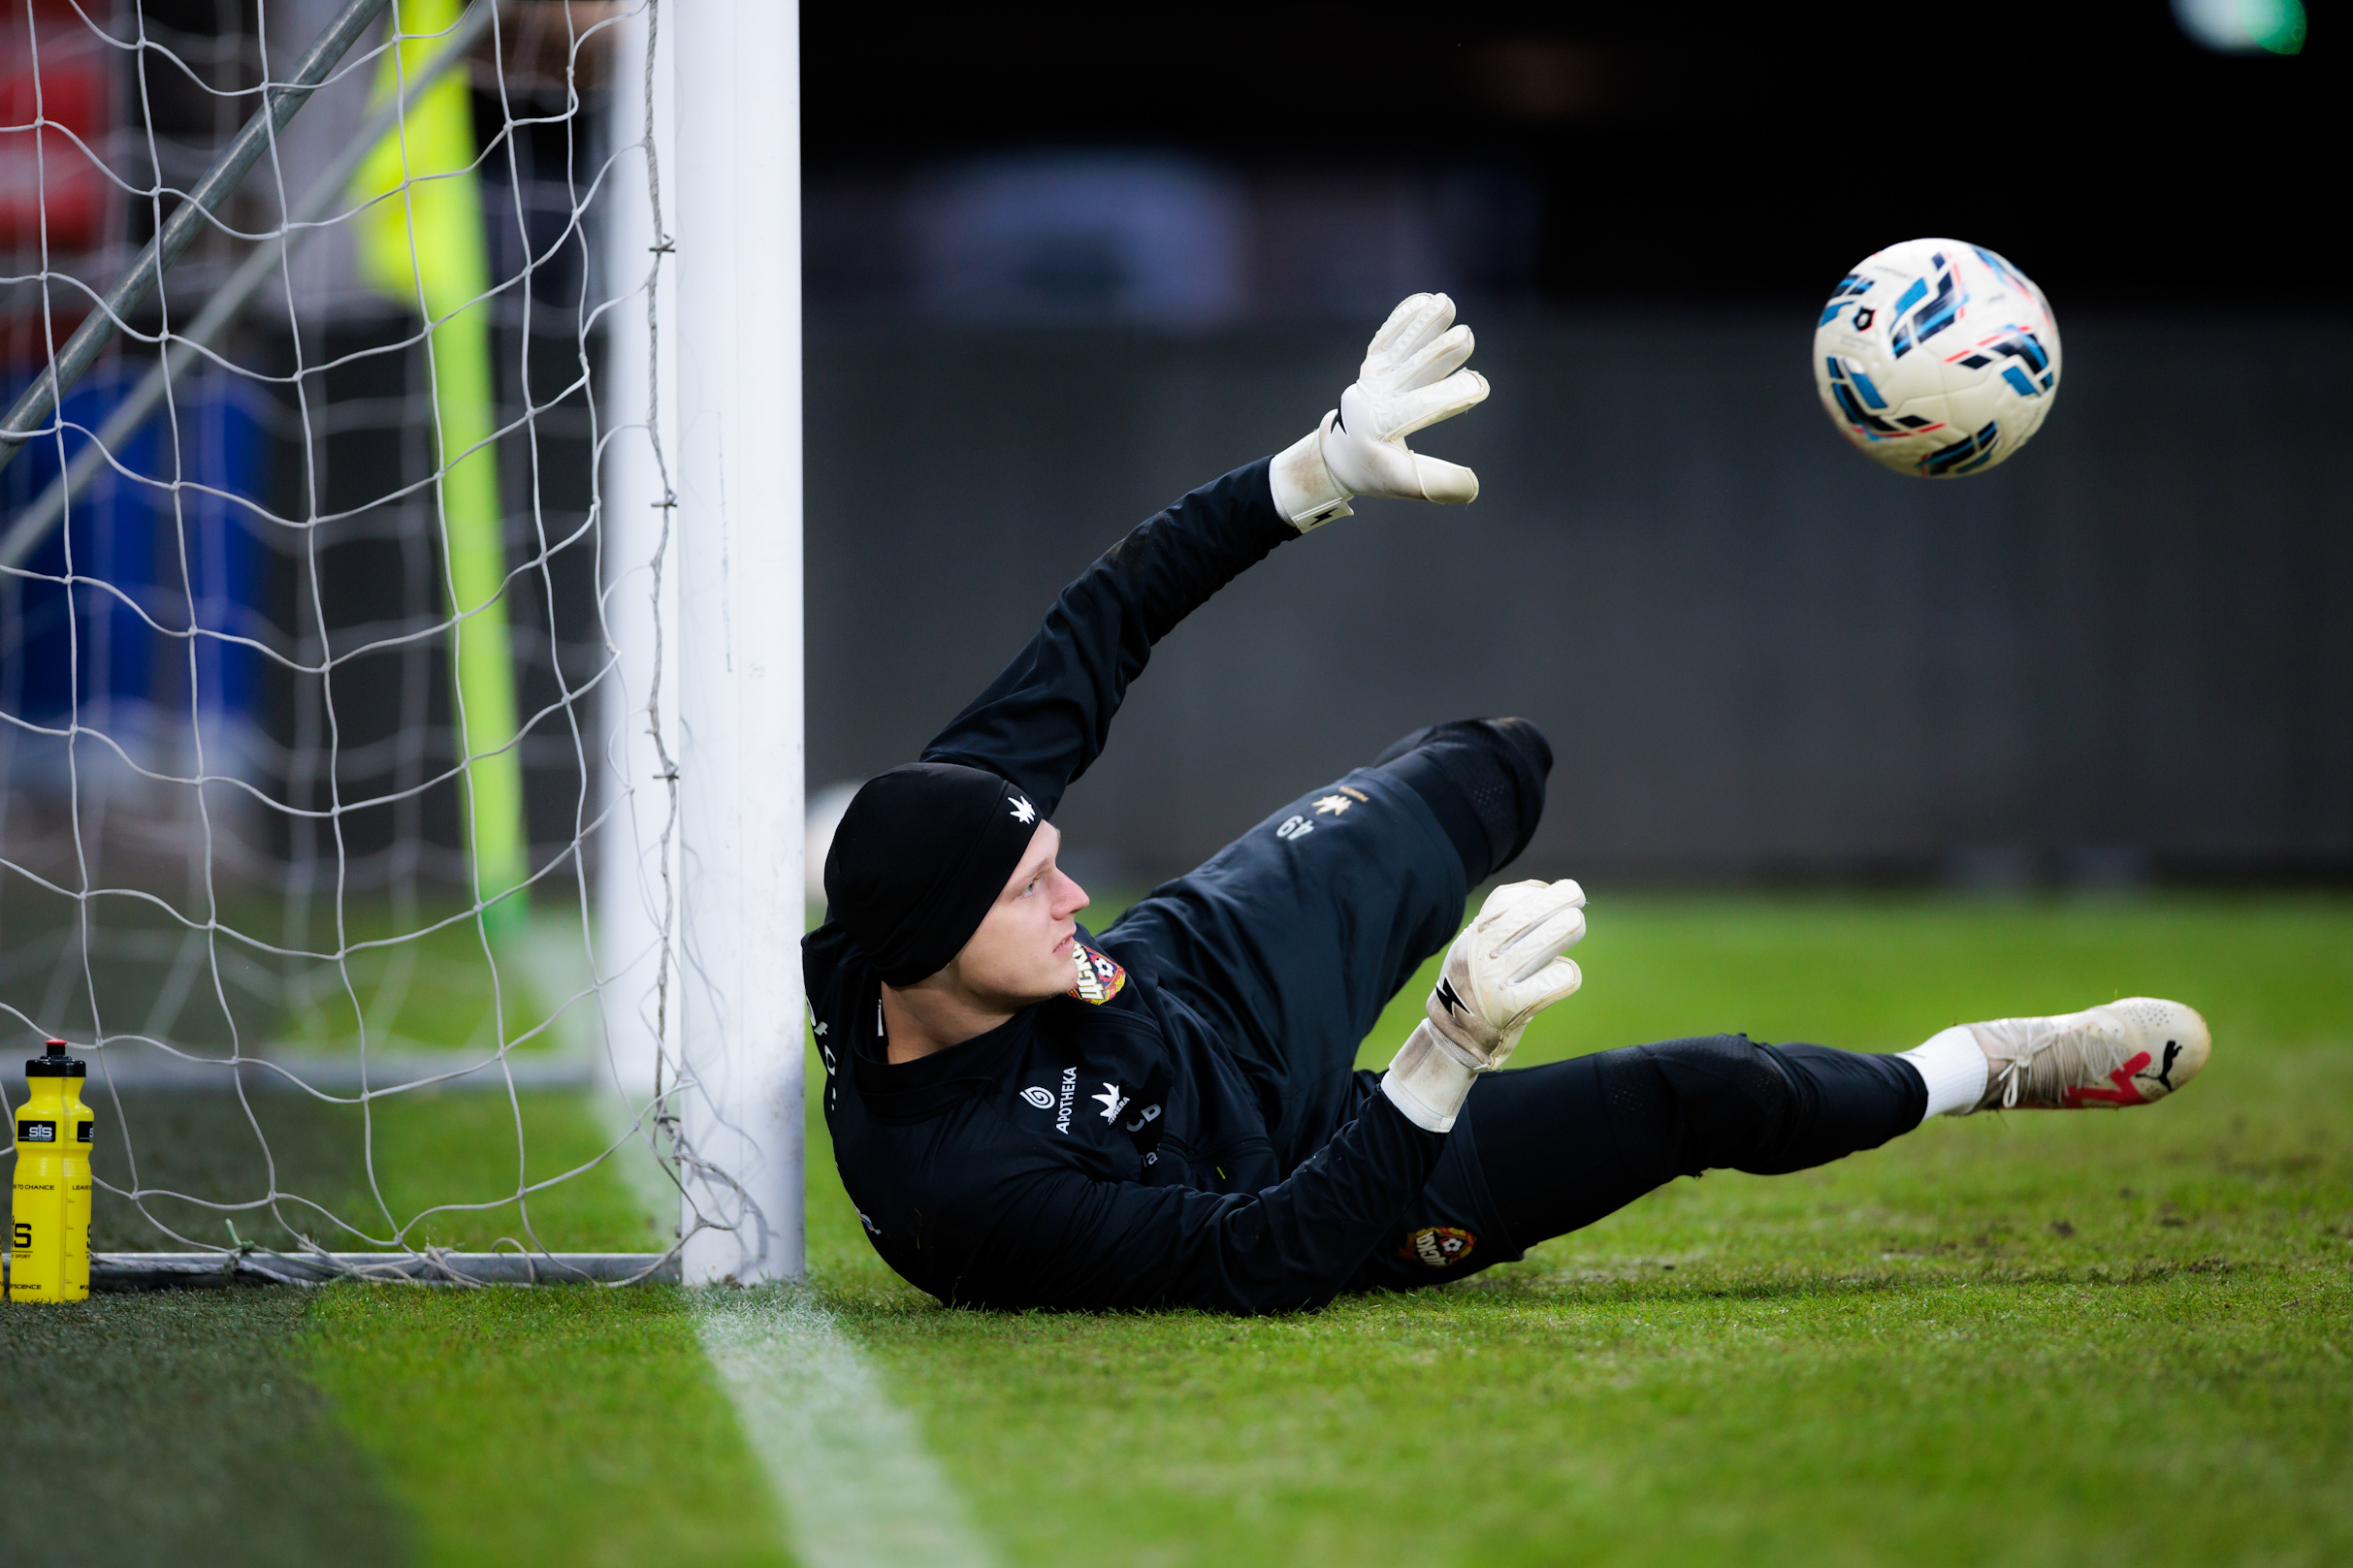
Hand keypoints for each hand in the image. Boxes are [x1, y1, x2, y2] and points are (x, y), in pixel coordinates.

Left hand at [1269, 293, 1490, 530]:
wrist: (1339, 453)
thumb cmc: (1377, 471)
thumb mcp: (1405, 483)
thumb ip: (1438, 485)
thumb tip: (1472, 486)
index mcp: (1381, 428)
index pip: (1418, 409)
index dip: (1448, 397)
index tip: (1478, 386)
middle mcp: (1373, 398)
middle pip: (1410, 371)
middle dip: (1437, 354)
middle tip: (1466, 337)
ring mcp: (1371, 377)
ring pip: (1398, 348)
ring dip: (1421, 325)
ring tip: (1445, 303)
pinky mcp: (1372, 364)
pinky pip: (1386, 339)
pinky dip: (1402, 319)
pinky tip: (1423, 300)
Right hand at [1425, 878, 1587, 1069]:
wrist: (1455, 1033)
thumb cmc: (1476, 980)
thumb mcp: (1475, 943)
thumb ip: (1501, 917)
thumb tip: (1543, 890)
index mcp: (1475, 934)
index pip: (1510, 899)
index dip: (1542, 893)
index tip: (1557, 896)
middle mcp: (1482, 953)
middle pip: (1531, 914)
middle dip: (1560, 901)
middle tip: (1575, 899)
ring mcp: (1496, 979)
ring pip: (1547, 940)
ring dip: (1567, 929)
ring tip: (1574, 925)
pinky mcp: (1512, 1007)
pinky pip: (1555, 980)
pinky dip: (1567, 975)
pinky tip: (1564, 976)